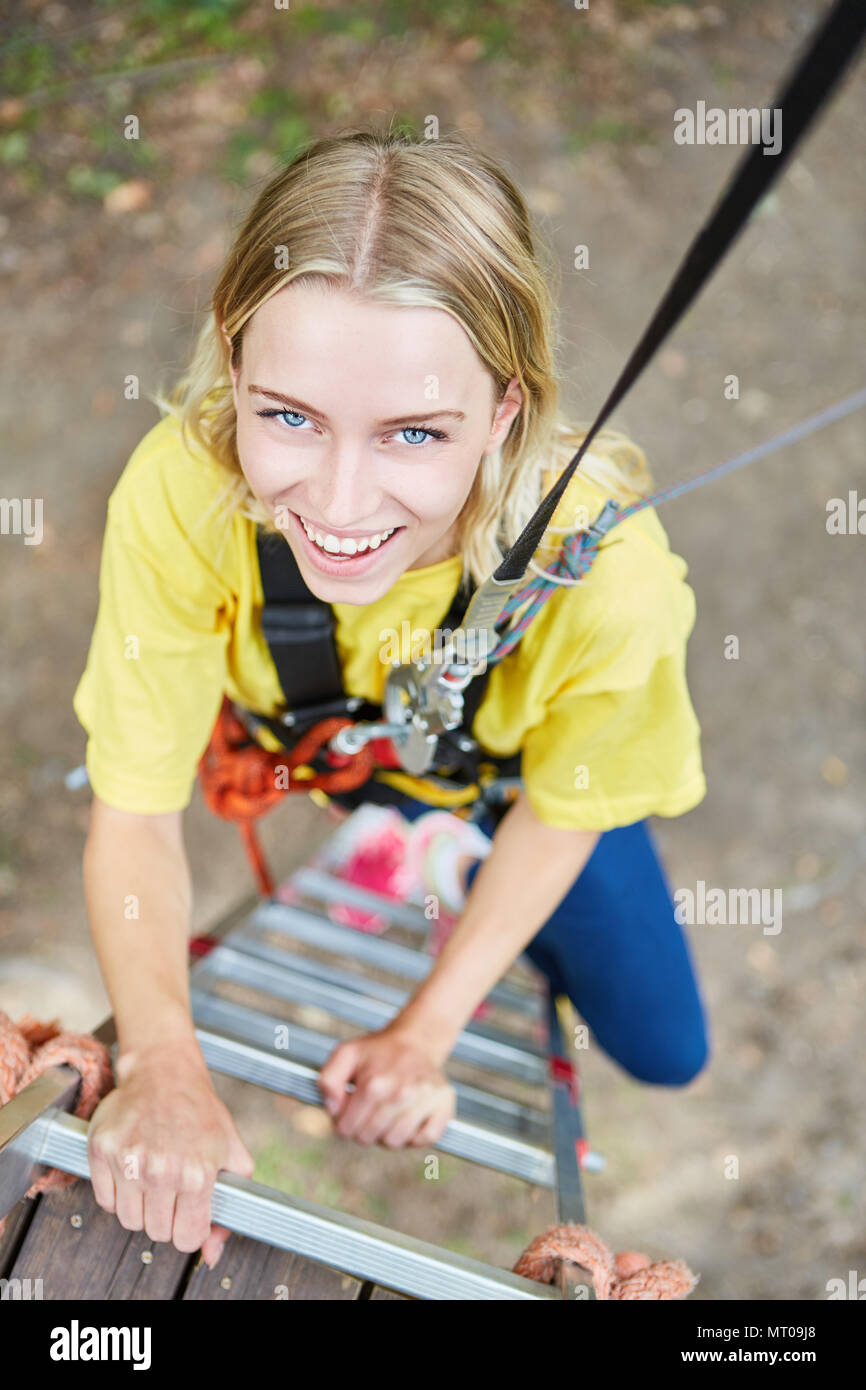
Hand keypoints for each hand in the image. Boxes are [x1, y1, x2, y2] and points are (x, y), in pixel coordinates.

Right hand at [87, 1043, 254, 1269]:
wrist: (165, 1072)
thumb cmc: (200, 1111)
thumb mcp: (232, 1153)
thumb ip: (229, 1207)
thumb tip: (213, 1251)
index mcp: (197, 1175)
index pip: (187, 1239)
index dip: (188, 1231)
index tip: (187, 1217)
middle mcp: (161, 1171)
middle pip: (155, 1233)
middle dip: (164, 1218)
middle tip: (169, 1192)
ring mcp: (128, 1161)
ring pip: (128, 1221)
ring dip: (140, 1207)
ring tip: (151, 1178)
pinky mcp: (102, 1149)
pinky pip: (104, 1201)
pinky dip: (116, 1194)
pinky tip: (131, 1169)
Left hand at [317, 1025, 455, 1148]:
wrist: (416, 1040)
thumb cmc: (378, 1052)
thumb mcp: (346, 1055)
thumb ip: (328, 1079)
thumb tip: (334, 1108)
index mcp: (375, 1084)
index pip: (347, 1128)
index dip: (343, 1122)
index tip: (348, 1110)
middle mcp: (403, 1093)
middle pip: (369, 1137)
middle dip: (362, 1129)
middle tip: (368, 1110)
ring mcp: (426, 1100)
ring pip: (396, 1142)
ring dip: (387, 1133)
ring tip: (387, 1113)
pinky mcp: (444, 1104)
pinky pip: (424, 1139)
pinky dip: (414, 1135)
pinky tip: (408, 1118)